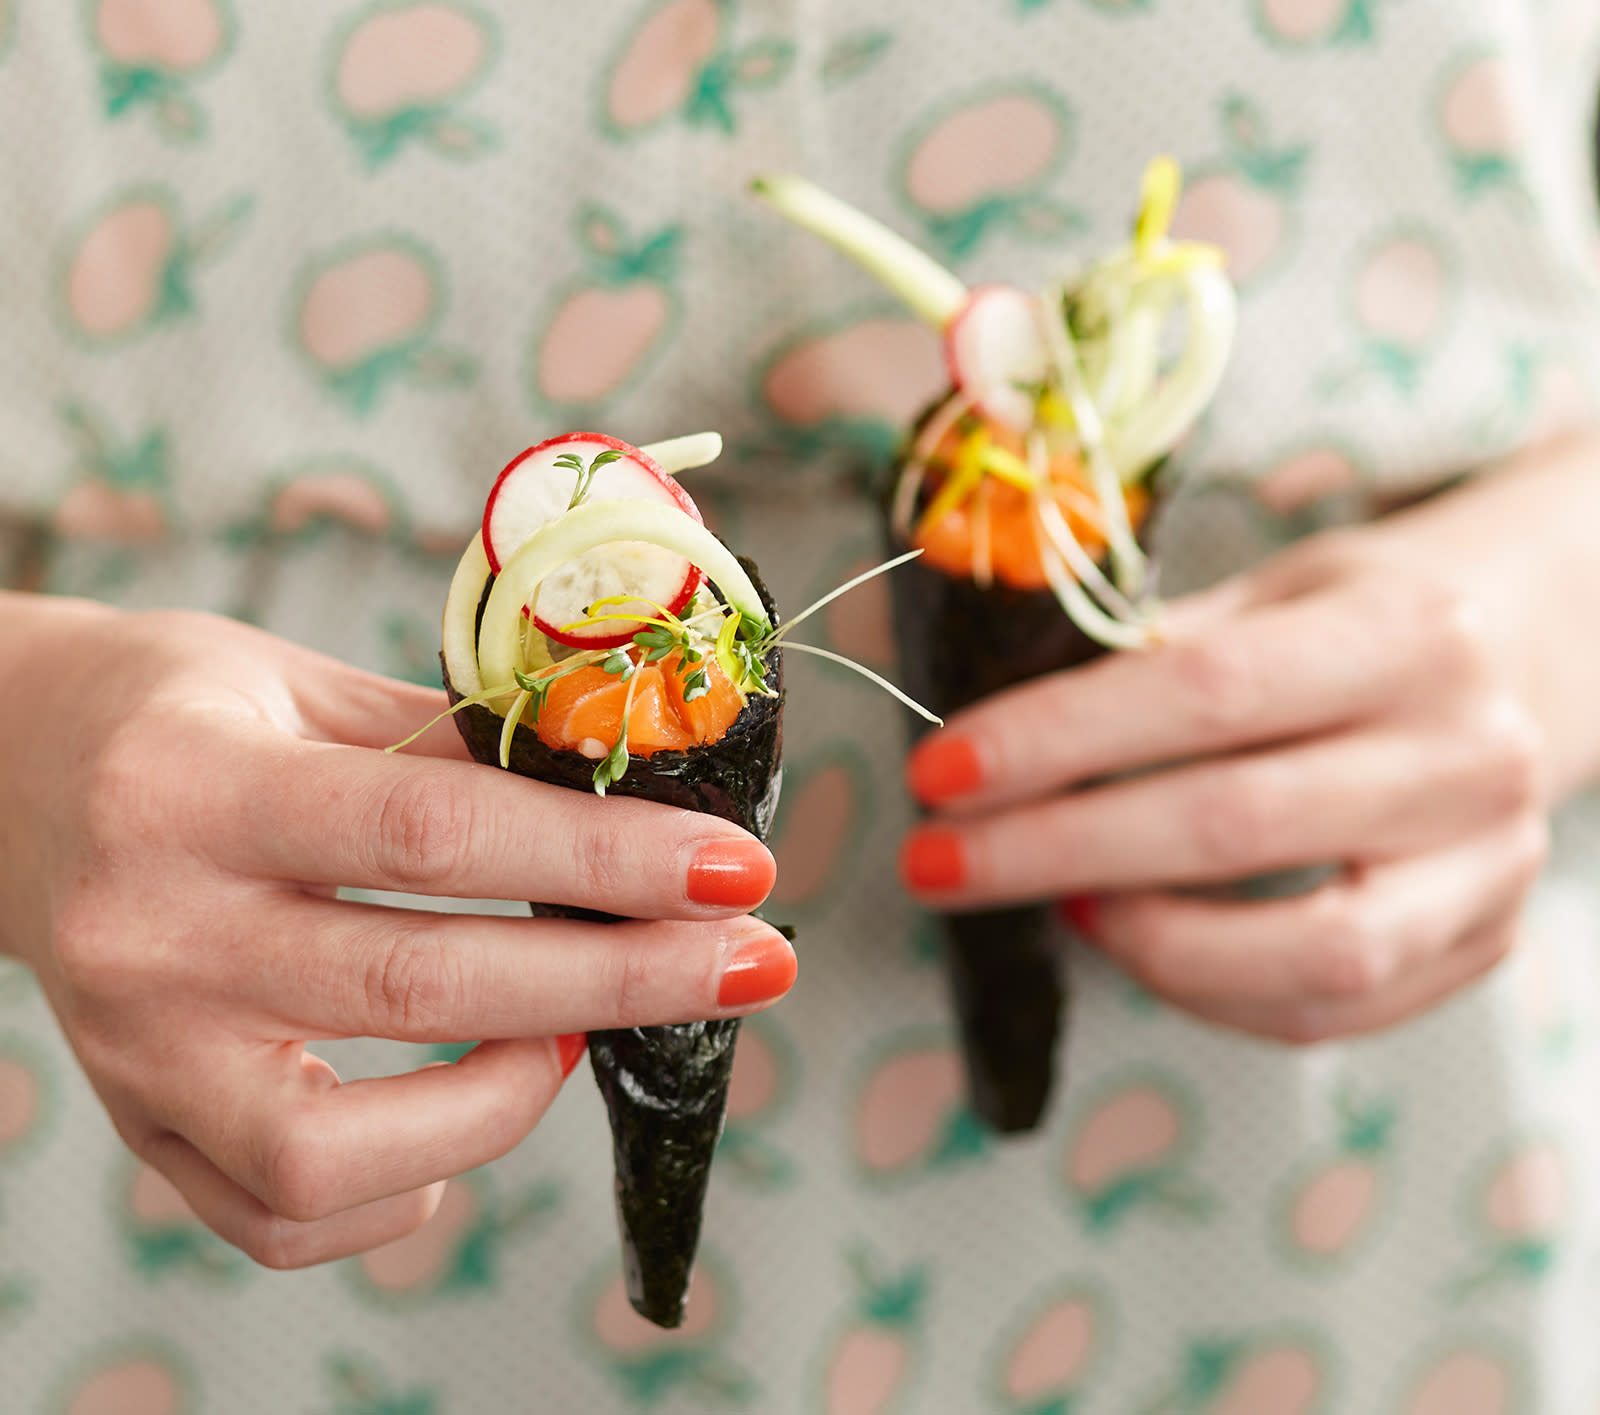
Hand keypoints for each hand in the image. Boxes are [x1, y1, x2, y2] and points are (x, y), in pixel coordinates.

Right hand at [0, 596, 791, 1265]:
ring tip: (583, 1031)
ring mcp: (137, 1053)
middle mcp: (150, 933)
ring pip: (339, 1148)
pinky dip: (406, 1191)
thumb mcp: (304, 683)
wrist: (7, 776)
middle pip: (423, 986)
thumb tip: (629, 801)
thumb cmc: (180, 711)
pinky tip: (468, 1126)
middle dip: (622, 978)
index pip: (435, 834)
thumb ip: (452, 749)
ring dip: (509, 1098)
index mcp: (193, 786)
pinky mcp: (142, 1125)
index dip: (603, 857)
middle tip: (753, 959)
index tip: (735, 866)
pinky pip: (282, 1218)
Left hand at [899, 496, 1560, 1045]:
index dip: (1057, 741)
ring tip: (1053, 900)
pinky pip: (1327, 1009)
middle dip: (1051, 851)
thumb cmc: (1352, 623)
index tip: (938, 773)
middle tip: (935, 863)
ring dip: (1141, 938)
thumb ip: (1141, 649)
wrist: (1519, 665)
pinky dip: (1204, 986)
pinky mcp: (1481, 942)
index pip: (1204, 693)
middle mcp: (1464, 752)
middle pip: (1231, 824)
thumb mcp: (1267, 592)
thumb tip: (968, 706)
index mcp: (1403, 632)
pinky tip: (1128, 935)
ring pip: (1306, 952)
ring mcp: (1489, 863)